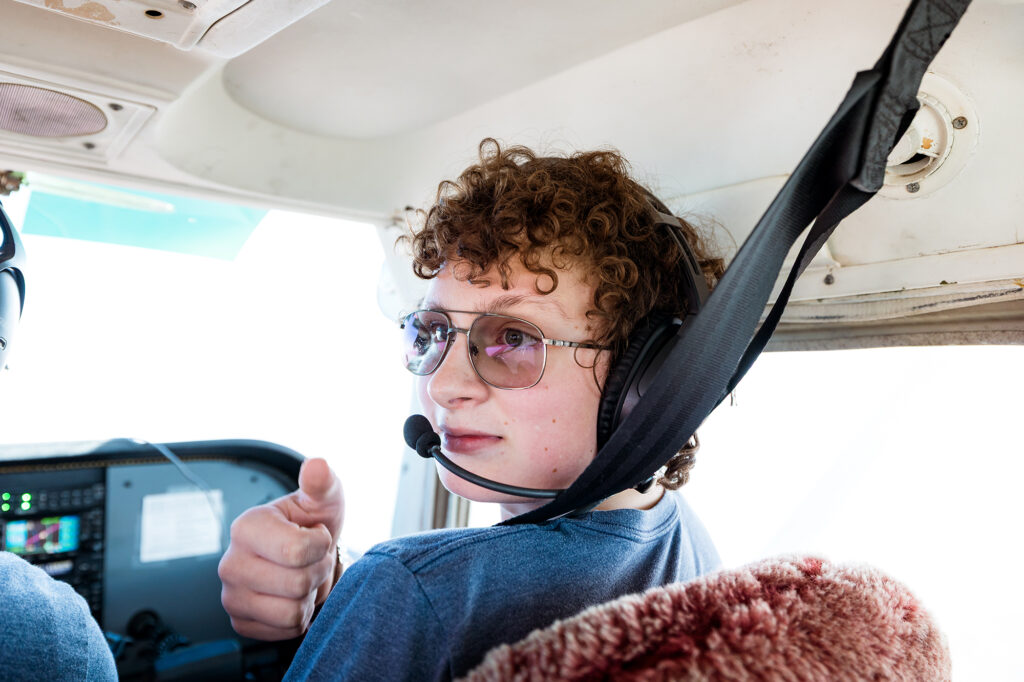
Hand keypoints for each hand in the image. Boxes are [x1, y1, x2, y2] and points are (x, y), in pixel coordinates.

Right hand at [218, 457, 343, 639]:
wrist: (308, 554)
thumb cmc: (315, 521)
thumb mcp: (324, 498)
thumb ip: (322, 482)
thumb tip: (316, 465)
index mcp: (246, 527)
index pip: (296, 551)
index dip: (321, 545)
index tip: (316, 534)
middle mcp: (230, 563)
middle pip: (296, 584)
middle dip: (318, 571)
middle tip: (313, 558)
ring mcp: (231, 597)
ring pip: (291, 613)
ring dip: (309, 596)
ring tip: (304, 575)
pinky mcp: (241, 623)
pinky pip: (285, 631)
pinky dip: (299, 617)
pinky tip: (293, 595)